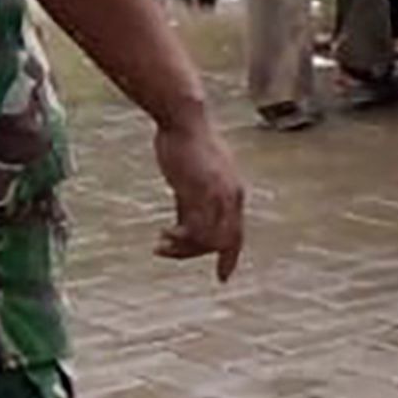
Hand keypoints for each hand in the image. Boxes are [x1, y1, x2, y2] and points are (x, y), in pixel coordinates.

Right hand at [151, 109, 245, 282]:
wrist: (184, 119)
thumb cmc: (185, 144)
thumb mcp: (194, 178)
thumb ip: (192, 202)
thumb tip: (183, 226)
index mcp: (234, 193)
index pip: (237, 234)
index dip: (229, 258)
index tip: (222, 278)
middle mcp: (232, 197)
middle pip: (225, 242)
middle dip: (198, 255)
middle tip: (167, 252)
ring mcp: (219, 195)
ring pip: (209, 240)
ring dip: (184, 250)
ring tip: (160, 245)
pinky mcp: (201, 191)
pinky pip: (195, 229)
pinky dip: (179, 240)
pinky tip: (162, 236)